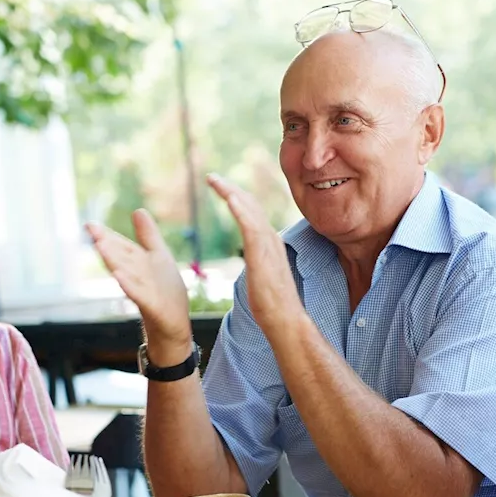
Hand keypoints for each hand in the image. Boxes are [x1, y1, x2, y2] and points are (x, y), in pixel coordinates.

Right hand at [86, 210, 191, 346]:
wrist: (173, 324)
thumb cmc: (165, 291)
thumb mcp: (159, 257)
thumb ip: (148, 235)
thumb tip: (137, 210)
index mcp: (138, 263)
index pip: (120, 247)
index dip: (107, 235)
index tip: (90, 225)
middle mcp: (136, 276)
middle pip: (120, 258)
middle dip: (106, 244)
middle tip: (90, 230)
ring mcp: (142, 292)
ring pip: (126, 274)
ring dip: (113, 261)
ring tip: (100, 246)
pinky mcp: (152, 306)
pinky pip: (139, 295)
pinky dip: (129, 285)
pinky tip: (118, 276)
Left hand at [206, 174, 303, 332]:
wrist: (284, 320)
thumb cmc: (272, 303)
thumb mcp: (262, 273)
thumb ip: (259, 259)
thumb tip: (254, 257)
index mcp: (269, 242)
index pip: (252, 212)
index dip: (237, 197)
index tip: (221, 187)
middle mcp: (270, 238)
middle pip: (250, 205)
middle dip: (231, 188)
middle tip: (211, 177)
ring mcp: (268, 246)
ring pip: (250, 210)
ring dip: (231, 192)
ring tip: (214, 180)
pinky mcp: (262, 256)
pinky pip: (251, 227)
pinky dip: (241, 210)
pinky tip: (229, 198)